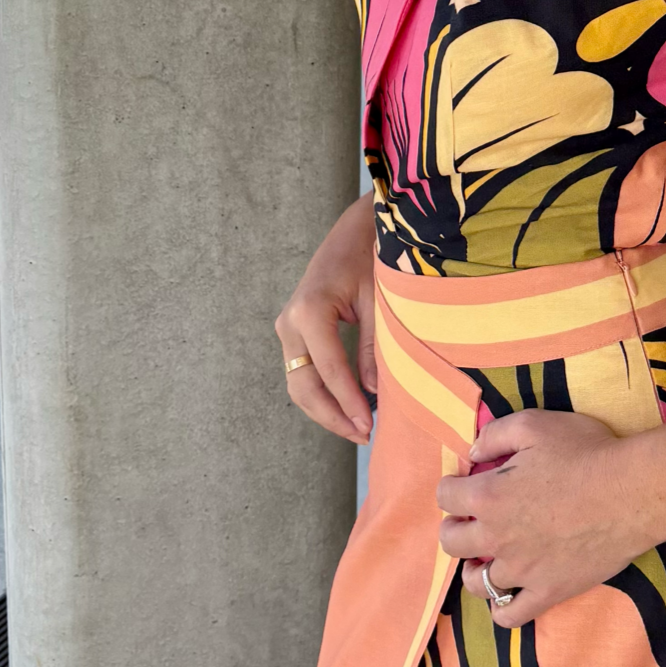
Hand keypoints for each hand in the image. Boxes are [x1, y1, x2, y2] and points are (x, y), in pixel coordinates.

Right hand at [275, 193, 376, 443]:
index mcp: (310, 310)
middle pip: (303, 384)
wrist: (353, 231)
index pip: (328, 369)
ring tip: (356, 429)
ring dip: (324, 410)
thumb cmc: (370, 258)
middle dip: (331, 415)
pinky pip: (302, 372)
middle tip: (363, 436)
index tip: (368, 427)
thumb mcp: (378, 302)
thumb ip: (373, 347)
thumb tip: (371, 394)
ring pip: (298, 383)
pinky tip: (347, 408)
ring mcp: (287, 327)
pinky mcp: (293, 332)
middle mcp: (290, 321)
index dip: (347, 403)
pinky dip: (322, 394)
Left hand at [436, 410, 648, 626]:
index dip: (451, 488)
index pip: (446, 497)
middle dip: (454, 528)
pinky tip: (506, 595)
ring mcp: (522, 570)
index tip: (461, 485)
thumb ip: (495, 434)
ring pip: (477, 582)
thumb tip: (473, 451)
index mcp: (488, 495)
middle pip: (452, 541)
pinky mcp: (548, 591)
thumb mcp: (535, 425)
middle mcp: (497, 537)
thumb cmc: (585, 453)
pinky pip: (510, 615)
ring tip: (483, 561)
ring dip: (473, 570)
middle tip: (468, 521)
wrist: (632, 492)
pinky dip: (501, 609)